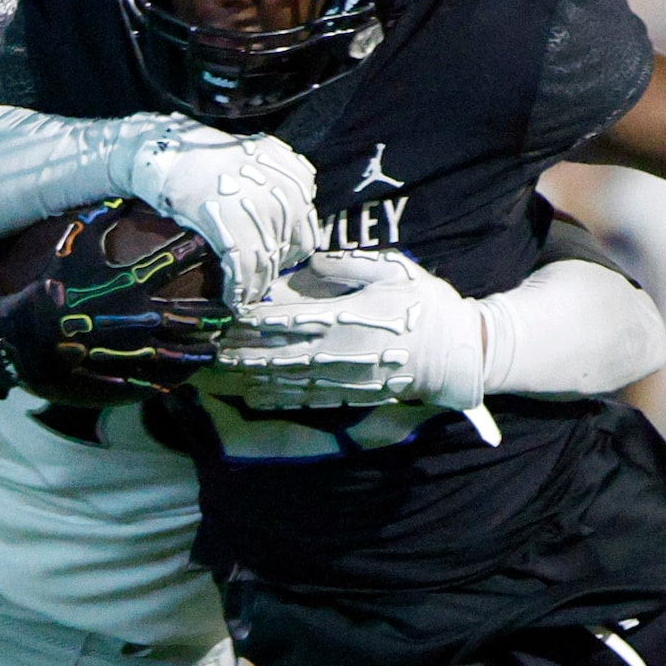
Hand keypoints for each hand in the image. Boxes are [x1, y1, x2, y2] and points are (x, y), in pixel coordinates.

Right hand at [0, 203, 233, 404]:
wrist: (23, 340)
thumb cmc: (49, 290)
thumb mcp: (70, 248)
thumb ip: (97, 220)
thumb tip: (121, 196)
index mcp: (128, 284)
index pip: (173, 262)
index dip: (196, 250)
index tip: (213, 246)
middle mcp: (138, 318)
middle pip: (190, 316)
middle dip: (214, 313)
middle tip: (229, 310)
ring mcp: (134, 353)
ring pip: (182, 354)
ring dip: (202, 350)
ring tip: (215, 347)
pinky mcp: (125, 378)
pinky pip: (159, 380)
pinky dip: (176, 377)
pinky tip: (186, 375)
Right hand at [123, 118, 317, 304]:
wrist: (172, 154)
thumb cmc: (211, 158)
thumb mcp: (262, 160)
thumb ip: (285, 185)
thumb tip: (295, 223)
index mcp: (298, 180)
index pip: (305, 234)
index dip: (289, 253)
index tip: (275, 262)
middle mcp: (288, 197)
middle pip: (288, 251)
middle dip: (272, 268)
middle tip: (256, 277)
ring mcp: (263, 214)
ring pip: (266, 264)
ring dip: (255, 284)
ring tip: (244, 295)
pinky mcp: (235, 230)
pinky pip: (243, 270)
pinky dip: (238, 289)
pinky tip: (233, 298)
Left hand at [212, 250, 486, 410]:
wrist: (459, 352)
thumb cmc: (426, 303)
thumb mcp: (392, 269)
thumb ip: (347, 266)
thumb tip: (309, 264)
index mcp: (344, 317)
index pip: (284, 319)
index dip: (249, 319)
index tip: (222, 315)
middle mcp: (337, 352)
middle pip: (275, 354)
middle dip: (238, 352)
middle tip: (206, 348)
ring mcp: (343, 378)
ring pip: (286, 380)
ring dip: (250, 378)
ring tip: (218, 373)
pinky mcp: (352, 395)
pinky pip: (308, 400)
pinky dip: (278, 400)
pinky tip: (254, 397)